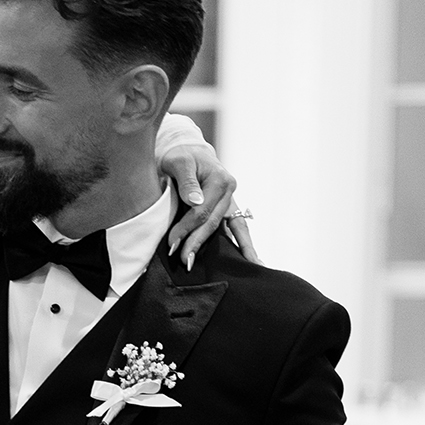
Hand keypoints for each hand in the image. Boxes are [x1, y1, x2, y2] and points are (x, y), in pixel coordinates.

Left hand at [161, 141, 258, 270]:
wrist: (188, 152)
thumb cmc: (181, 156)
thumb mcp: (179, 162)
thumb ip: (187, 181)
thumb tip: (195, 202)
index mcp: (220, 180)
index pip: (202, 211)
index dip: (186, 229)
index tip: (171, 244)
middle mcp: (229, 192)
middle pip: (214, 224)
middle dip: (198, 244)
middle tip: (185, 262)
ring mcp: (231, 202)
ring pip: (232, 230)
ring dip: (233, 253)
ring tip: (242, 273)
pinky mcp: (228, 209)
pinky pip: (237, 230)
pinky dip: (243, 245)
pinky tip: (253, 262)